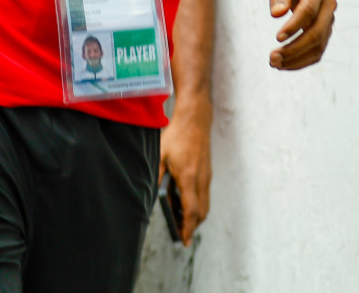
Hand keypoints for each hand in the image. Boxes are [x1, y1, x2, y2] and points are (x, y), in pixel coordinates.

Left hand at [159, 97, 211, 245]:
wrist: (195, 118)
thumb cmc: (176, 135)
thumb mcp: (159, 155)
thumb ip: (156, 177)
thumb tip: (151, 196)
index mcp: (188, 177)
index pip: (191, 211)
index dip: (187, 228)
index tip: (184, 240)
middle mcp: (201, 179)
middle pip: (202, 212)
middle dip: (192, 226)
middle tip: (182, 235)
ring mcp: (207, 175)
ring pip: (205, 204)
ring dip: (195, 215)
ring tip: (181, 221)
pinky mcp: (208, 171)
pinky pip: (205, 194)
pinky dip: (197, 203)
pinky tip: (184, 202)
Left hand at [267, 0, 335, 70]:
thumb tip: (276, 14)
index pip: (308, 11)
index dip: (294, 26)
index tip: (277, 38)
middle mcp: (328, 6)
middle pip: (316, 33)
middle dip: (294, 49)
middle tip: (272, 58)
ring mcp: (329, 20)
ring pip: (318, 46)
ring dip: (297, 59)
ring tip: (274, 64)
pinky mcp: (325, 31)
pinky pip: (317, 50)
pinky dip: (302, 60)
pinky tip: (284, 64)